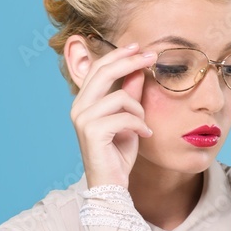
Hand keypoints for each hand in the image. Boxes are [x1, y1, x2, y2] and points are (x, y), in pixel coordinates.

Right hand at [70, 42, 155, 188]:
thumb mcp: (129, 119)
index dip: (119, 55)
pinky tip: (145, 135)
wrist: (112, 183)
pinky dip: (140, 125)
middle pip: (104, 72)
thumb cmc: (119, 152)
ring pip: (120, 97)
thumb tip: (137, 71)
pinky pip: (125, 117)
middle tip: (152, 57)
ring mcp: (83, 119)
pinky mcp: (92, 131)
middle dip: (131, 61)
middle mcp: (78, 107)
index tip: (140, 47)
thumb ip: (130, 95)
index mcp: (84, 101)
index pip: (98, 68)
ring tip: (144, 126)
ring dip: (139, 110)